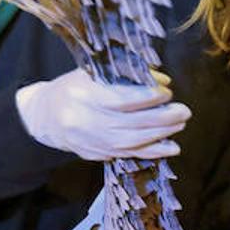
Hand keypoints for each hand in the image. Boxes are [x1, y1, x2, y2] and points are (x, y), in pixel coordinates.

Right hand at [15, 67, 189, 159]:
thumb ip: (127, 75)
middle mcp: (86, 121)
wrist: (46, 117)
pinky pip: (130, 155)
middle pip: (131, 123)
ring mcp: (92, 141)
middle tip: (183, 110)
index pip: (121, 99)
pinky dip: (153, 152)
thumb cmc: (74, 89)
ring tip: (180, 123)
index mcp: (83, 95)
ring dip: (162, 134)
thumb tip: (162, 81)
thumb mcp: (94, 73)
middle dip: (162, 118)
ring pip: (133, 141)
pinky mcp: (98, 154)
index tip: (166, 92)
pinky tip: (172, 147)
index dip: (147, 97)